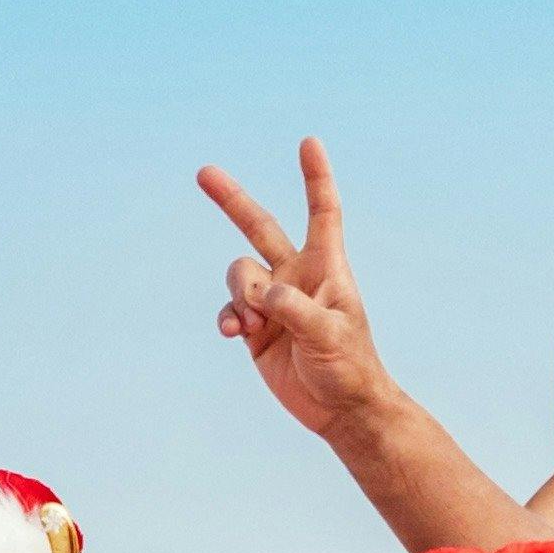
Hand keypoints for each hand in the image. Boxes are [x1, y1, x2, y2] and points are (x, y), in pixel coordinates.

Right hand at [197, 137, 391, 443]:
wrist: (340, 410)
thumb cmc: (349, 367)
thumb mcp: (328, 335)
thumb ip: (295, 308)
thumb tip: (260, 293)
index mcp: (325, 266)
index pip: (322, 212)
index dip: (315, 177)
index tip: (309, 143)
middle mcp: (296, 275)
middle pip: (259, 227)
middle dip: (231, 201)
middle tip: (204, 173)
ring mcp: (272, 301)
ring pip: (238, 275)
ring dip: (237, 294)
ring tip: (249, 323)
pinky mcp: (255, 329)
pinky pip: (229, 311)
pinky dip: (227, 318)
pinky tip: (234, 333)